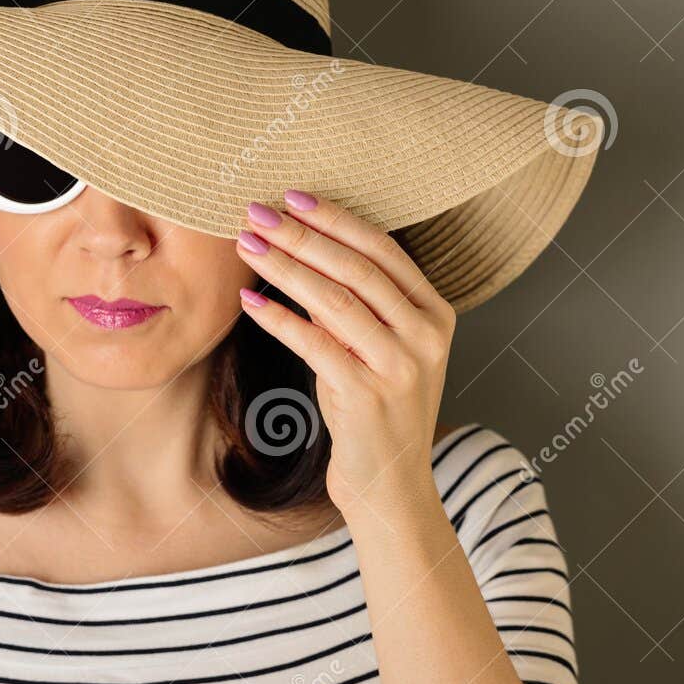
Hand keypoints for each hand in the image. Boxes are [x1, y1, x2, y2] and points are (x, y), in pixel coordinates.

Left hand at [234, 189, 456, 518]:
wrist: (391, 487)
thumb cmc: (376, 411)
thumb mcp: (377, 350)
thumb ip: (355, 305)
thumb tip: (302, 249)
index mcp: (436, 314)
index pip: (384, 250)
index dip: (338, 219)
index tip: (295, 196)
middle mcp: (426, 336)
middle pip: (356, 269)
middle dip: (302, 235)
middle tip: (258, 212)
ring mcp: (401, 367)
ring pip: (335, 301)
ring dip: (285, 268)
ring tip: (247, 245)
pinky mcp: (367, 396)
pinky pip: (315, 344)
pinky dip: (279, 319)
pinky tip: (249, 301)